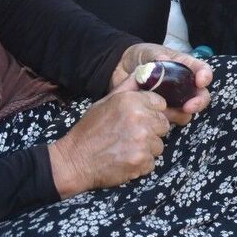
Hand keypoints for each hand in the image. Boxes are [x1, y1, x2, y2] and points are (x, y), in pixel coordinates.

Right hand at [48, 86, 168, 198]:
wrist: (73, 161)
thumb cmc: (89, 131)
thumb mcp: (105, 102)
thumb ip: (128, 86)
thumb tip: (147, 71)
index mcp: (132, 101)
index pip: (161, 104)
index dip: (151, 112)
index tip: (140, 120)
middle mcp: (140, 119)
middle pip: (163, 124)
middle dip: (151, 131)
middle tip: (131, 136)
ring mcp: (142, 141)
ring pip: (158, 145)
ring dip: (146, 149)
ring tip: (125, 149)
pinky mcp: (141, 161)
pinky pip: (152, 162)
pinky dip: (140, 165)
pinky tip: (125, 161)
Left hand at [110, 43, 211, 124]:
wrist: (121, 70)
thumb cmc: (142, 57)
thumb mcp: (150, 53)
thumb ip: (156, 56)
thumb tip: (162, 59)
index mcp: (185, 68)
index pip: (203, 71)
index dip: (205, 76)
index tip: (200, 81)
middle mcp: (184, 86)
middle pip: (201, 96)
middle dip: (198, 102)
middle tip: (189, 107)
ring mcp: (174, 100)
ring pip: (186, 112)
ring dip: (179, 114)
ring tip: (164, 111)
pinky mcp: (161, 112)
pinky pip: (168, 121)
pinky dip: (163, 121)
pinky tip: (153, 116)